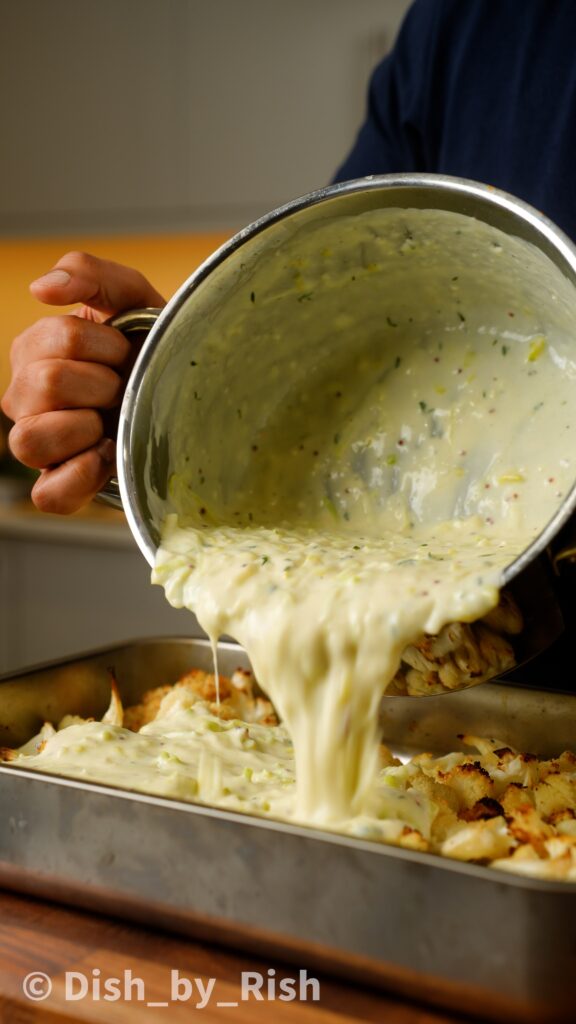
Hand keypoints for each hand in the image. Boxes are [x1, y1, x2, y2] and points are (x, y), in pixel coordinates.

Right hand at [1, 252, 164, 513]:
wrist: (189, 399)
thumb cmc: (151, 349)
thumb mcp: (131, 298)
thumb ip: (88, 274)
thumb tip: (40, 288)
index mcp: (34, 353)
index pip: (56, 339)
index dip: (105, 345)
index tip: (125, 351)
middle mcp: (25, 400)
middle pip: (45, 383)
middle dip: (103, 383)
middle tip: (122, 388)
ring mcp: (38, 447)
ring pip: (29, 440)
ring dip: (85, 428)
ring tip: (111, 423)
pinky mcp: (58, 488)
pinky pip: (46, 495)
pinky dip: (79, 477)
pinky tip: (107, 458)